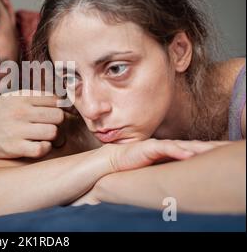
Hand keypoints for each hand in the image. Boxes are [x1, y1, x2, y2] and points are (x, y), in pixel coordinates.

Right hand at [0, 90, 64, 158]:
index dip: (59, 108)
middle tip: (51, 128)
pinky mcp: (14, 147)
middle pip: (58, 116)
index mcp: (22, 97)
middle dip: (58, 123)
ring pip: (53, 132)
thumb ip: (34, 97)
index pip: (55, 99)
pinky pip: (41, 149)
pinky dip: (44, 149)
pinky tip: (37, 146)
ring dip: (52, 137)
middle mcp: (20, 111)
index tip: (53, 115)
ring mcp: (17, 129)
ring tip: (44, 138)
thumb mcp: (11, 97)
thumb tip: (63, 100)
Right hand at [69, 139, 224, 205]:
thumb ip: (163, 173)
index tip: (216, 155)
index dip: (201, 153)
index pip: (188, 152)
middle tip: (220, 149)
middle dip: (205, 148)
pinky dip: (179, 150)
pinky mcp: (150, 147)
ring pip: (182, 146)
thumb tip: (174, 185)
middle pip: (190, 147)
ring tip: (210, 151)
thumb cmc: (131, 167)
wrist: (112, 163)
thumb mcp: (152, 172)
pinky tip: (189, 154)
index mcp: (167, 153)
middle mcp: (165, 148)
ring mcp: (158, 146)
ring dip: (196, 148)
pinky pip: (167, 148)